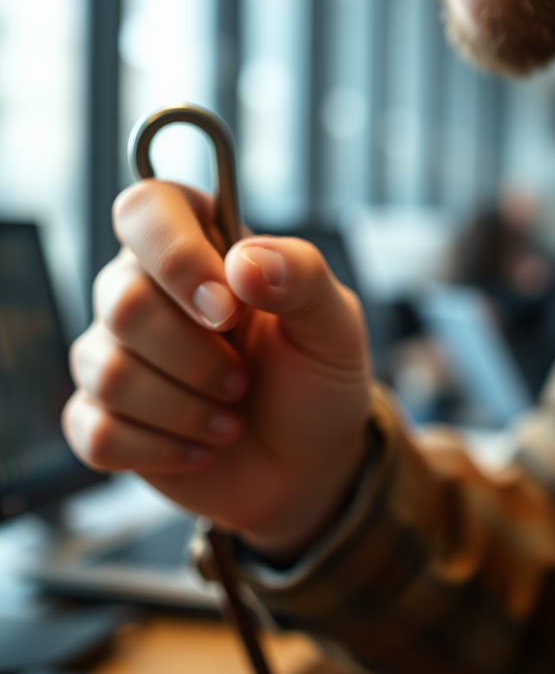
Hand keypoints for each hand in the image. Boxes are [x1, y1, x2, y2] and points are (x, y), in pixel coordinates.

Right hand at [62, 180, 371, 558]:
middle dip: (198, 357)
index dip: (176, 256)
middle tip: (245, 379)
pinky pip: (98, 434)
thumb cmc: (317, 380)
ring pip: (108, 372)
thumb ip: (303, 278)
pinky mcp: (103, 419)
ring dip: (187, 407)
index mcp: (202, 249)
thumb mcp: (336, 325)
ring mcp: (116, 355)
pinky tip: (203, 447)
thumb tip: (244, 262)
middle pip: (123, 302)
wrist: (310, 465)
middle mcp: (146, 292)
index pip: (146, 209)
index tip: (228, 307)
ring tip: (231, 417)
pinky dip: (163, 449)